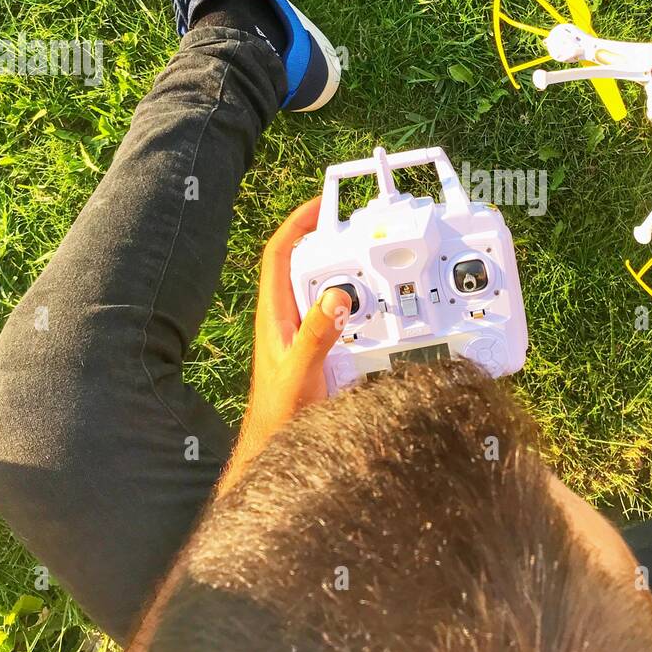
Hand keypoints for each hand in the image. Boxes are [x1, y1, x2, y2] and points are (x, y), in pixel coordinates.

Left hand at [245, 197, 351, 436]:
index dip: (296, 225)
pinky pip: (339, 315)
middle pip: (305, 265)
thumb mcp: (300, 372)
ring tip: (373, 262)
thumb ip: (317, 335)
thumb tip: (336, 296)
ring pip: (324, 289)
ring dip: (347, 274)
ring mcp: (303, 332)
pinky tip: (377, 308)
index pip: (279, 256)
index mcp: (275, 315)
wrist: (277, 445)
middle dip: (329, 242)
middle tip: (359, 228)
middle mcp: (287, 318)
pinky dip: (357, 304)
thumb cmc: (278, 414)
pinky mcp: (318, 347)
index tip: (321, 205)